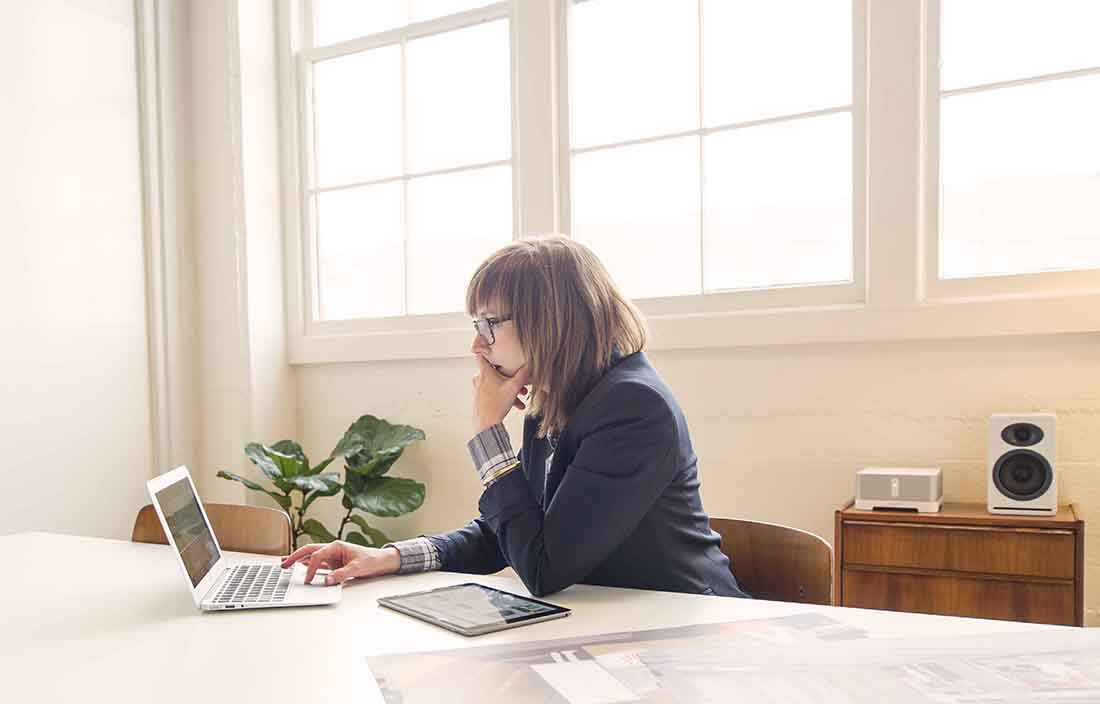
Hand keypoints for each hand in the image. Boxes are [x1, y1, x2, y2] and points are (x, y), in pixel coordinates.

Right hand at [280, 541, 400, 585]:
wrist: (382, 561)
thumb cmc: (372, 560)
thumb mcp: (358, 568)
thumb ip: (342, 574)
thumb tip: (328, 581)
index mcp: (336, 546)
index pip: (317, 555)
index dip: (310, 568)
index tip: (308, 580)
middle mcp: (332, 549)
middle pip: (309, 551)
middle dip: (295, 556)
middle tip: (283, 564)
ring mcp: (332, 557)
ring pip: (311, 556)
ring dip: (298, 560)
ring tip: (285, 564)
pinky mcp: (333, 564)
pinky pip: (317, 564)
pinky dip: (307, 566)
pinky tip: (299, 568)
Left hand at [472, 356, 529, 433]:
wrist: (486, 425)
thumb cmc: (496, 405)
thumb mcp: (514, 387)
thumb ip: (523, 374)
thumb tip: (530, 364)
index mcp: (485, 373)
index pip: (482, 355)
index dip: (486, 350)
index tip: (492, 348)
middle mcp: (479, 379)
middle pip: (495, 373)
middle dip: (509, 378)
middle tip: (519, 384)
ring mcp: (478, 390)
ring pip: (496, 385)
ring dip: (509, 390)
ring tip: (520, 399)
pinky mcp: (480, 399)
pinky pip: (493, 393)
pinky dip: (503, 397)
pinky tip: (514, 405)